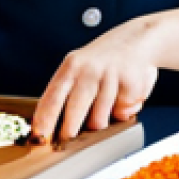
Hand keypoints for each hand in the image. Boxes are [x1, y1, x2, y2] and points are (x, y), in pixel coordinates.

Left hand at [31, 20, 157, 142]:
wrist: (140, 38)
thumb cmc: (105, 58)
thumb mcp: (81, 65)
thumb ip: (69, 91)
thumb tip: (54, 124)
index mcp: (72, 65)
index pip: (53, 96)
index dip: (44, 119)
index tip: (39, 137)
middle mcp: (90, 69)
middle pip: (75, 110)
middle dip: (68, 131)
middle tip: (67, 140)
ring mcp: (111, 76)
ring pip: (99, 118)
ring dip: (100, 122)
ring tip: (104, 110)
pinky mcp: (131, 84)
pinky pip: (122, 113)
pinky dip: (123, 112)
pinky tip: (124, 97)